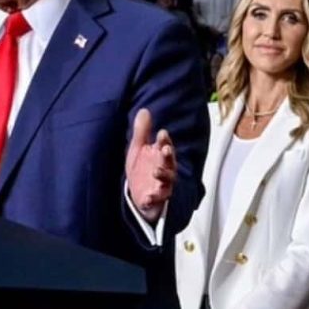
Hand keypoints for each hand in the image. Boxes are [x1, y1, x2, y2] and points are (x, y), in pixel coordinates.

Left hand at [125, 108, 176, 223]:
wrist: (138, 195)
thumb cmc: (141, 169)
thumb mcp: (138, 149)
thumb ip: (142, 131)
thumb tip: (144, 110)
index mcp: (160, 155)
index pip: (165, 145)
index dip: (164, 140)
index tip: (161, 133)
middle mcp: (165, 169)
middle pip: (170, 161)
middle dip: (169, 155)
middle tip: (165, 149)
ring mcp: (162, 185)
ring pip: (168, 180)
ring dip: (163, 175)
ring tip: (156, 172)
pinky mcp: (157, 199)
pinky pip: (157, 199)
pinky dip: (153, 198)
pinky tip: (147, 198)